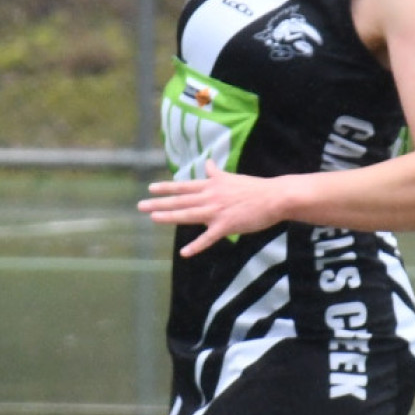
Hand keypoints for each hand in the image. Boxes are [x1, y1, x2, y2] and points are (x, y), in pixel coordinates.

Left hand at [138, 161, 291, 256]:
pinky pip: (208, 238)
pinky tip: (185, 253)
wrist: (273, 197)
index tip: (151, 188)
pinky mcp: (226, 226)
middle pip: (180, 200)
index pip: (184, 186)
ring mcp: (217, 211)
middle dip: (159, 203)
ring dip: (170, 217)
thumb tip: (208, 162)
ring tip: (153, 219)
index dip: (167, 187)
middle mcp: (210, 197)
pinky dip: (197, 246)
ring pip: (189, 215)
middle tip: (141, 205)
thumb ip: (216, 173)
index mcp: (211, 186)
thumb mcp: (231, 177)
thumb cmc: (254, 188)